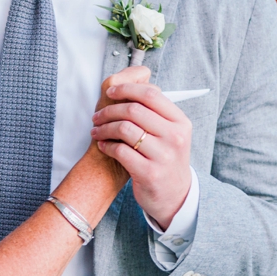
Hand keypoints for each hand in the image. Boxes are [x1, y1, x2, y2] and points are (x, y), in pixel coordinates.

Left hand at [91, 66, 192, 230]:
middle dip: (109, 110)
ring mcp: (163, 156)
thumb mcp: (170, 133)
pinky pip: (120, 151)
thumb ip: (155, 110)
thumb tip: (134, 80)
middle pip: (134, 110)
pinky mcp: (149, 173)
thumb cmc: (165, 158)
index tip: (110, 92)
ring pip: (124, 129)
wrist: (174, 195)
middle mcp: (175, 137)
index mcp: (180, 122)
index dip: (126, 89)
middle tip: (96, 116)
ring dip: (104, 128)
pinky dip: (106, 145)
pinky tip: (102, 145)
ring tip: (96, 131)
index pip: (151, 94)